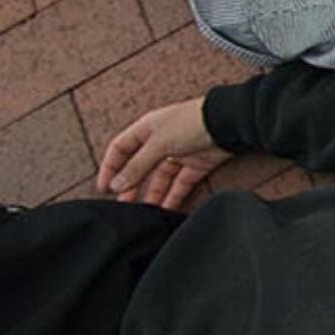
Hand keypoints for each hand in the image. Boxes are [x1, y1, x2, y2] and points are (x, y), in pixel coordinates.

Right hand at [97, 95, 227, 208]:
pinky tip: (166, 209)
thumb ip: (138, 165)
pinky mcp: (197, 164)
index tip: (104, 188)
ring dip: (152, 194)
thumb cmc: (193, 122)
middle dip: (131, 185)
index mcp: (147, 128)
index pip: (121, 148)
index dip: (110, 167)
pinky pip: (181, 184)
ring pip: (161, 178)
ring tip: (143, 212)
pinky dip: (174, 196)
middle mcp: (162, 140)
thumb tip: (117, 183)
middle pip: (140, 166)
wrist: (230, 122)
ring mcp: (180, 153)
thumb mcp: (158, 144)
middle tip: (123, 204)